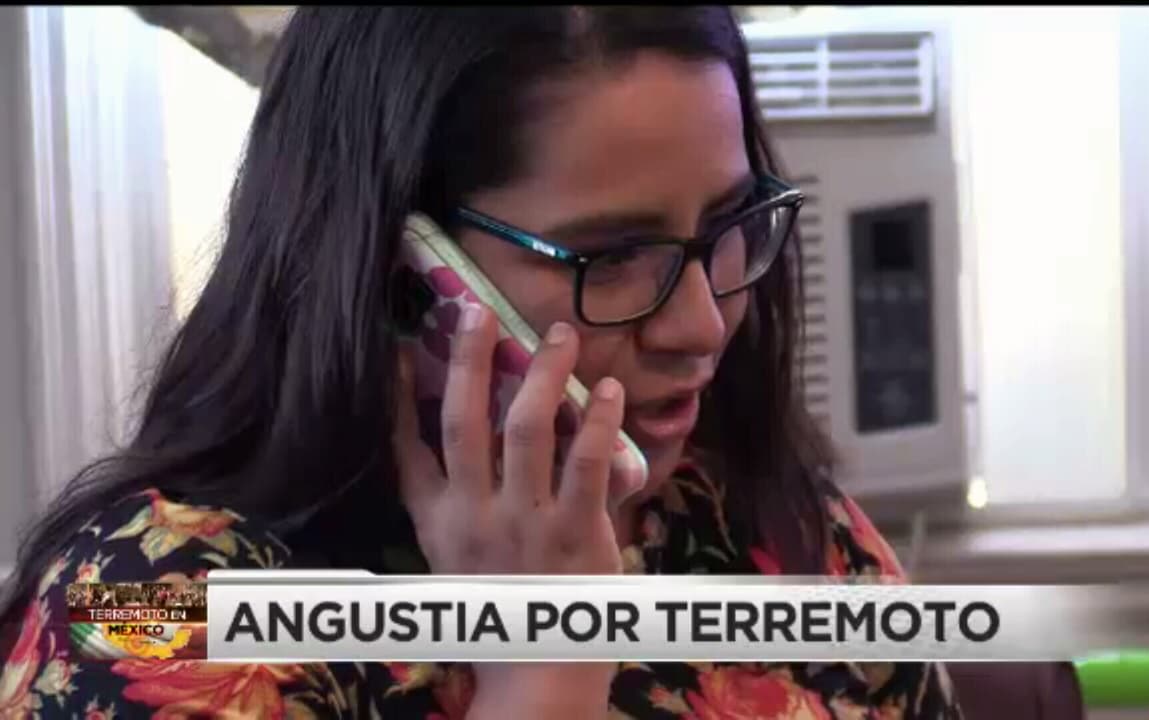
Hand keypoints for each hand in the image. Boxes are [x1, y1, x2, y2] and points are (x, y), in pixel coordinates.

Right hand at [394, 305, 622, 717]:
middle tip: (477, 308)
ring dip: (541, 374)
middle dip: (468, 359)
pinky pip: (585, 465)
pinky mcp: (577, 534)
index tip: (401, 343)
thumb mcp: (451, 553)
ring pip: (526, 429)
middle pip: (463, 420)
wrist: (537, 669)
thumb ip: (448, 498)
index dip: (399, 394)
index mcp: (438, 519)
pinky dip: (596, 422)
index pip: (407, 447)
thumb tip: (441, 428)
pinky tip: (607, 389)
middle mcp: (473, 514)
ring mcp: (525, 523)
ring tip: (559, 334)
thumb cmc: (500, 602)